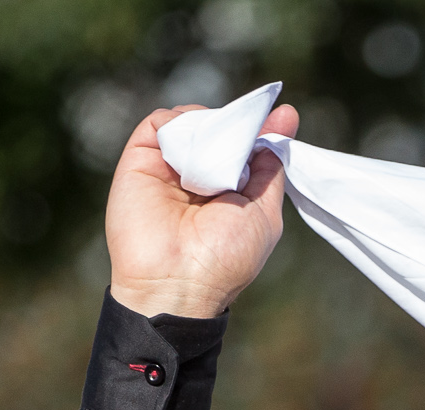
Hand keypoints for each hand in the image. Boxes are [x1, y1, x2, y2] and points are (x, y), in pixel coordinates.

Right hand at [105, 101, 299, 319]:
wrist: (175, 280)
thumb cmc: (225, 258)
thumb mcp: (264, 214)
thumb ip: (271, 171)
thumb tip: (281, 128)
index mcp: (229, 191)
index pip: (246, 147)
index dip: (263, 128)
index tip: (283, 114)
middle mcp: (200, 177)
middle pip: (221, 128)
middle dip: (238, 124)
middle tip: (248, 129)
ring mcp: (170, 167)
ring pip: (193, 121)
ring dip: (209, 126)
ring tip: (215, 152)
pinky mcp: (141, 159)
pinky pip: (161, 122)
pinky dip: (178, 123)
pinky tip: (190, 145)